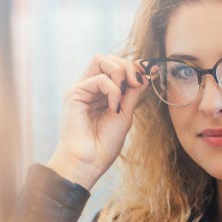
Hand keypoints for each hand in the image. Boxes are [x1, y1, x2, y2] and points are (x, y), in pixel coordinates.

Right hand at [46, 54, 149, 188]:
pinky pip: (99, 79)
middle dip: (127, 66)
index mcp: (100, 93)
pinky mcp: (73, 94)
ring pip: (101, 60)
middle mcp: (89, 87)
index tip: (147, 78)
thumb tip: (147, 72)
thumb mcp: (125, 114)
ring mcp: (80, 89)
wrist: (89, 163)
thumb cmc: (104, 144)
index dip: (133, 68)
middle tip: (135, 84)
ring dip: (120, 73)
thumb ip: (133, 93)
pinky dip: (113, 91)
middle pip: (107, 58)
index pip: (116, 66)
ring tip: (123, 96)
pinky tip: (113, 108)